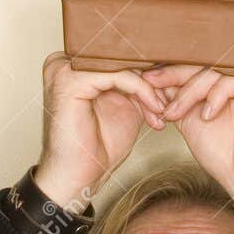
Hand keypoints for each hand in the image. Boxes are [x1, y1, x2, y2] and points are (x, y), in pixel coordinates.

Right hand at [33, 53, 166, 210]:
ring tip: (162, 111)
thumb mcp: (125, 105)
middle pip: (121, 58)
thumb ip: (135, 82)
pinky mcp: (70, 82)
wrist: (80, 177)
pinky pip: (118, 76)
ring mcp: (63, 70)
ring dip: (150, 88)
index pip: (119, 56)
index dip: (149, 72)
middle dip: (152, 80)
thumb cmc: (98, 145)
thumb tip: (163, 63)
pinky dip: (142, 91)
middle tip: (169, 101)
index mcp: (72, 65)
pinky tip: (155, 110)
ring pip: (122, 66)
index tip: (170, 92)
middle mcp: (63, 62)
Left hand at [141, 65, 233, 233]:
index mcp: (230, 79)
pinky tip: (208, 115)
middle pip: (207, 62)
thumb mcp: (191, 118)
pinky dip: (216, 95)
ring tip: (175, 113)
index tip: (147, 79)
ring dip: (190, 90)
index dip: (172, 70)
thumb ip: (178, 94)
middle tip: (153, 86)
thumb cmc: (225, 155)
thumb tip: (153, 72)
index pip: (199, 65)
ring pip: (217, 68)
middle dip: (176, 76)